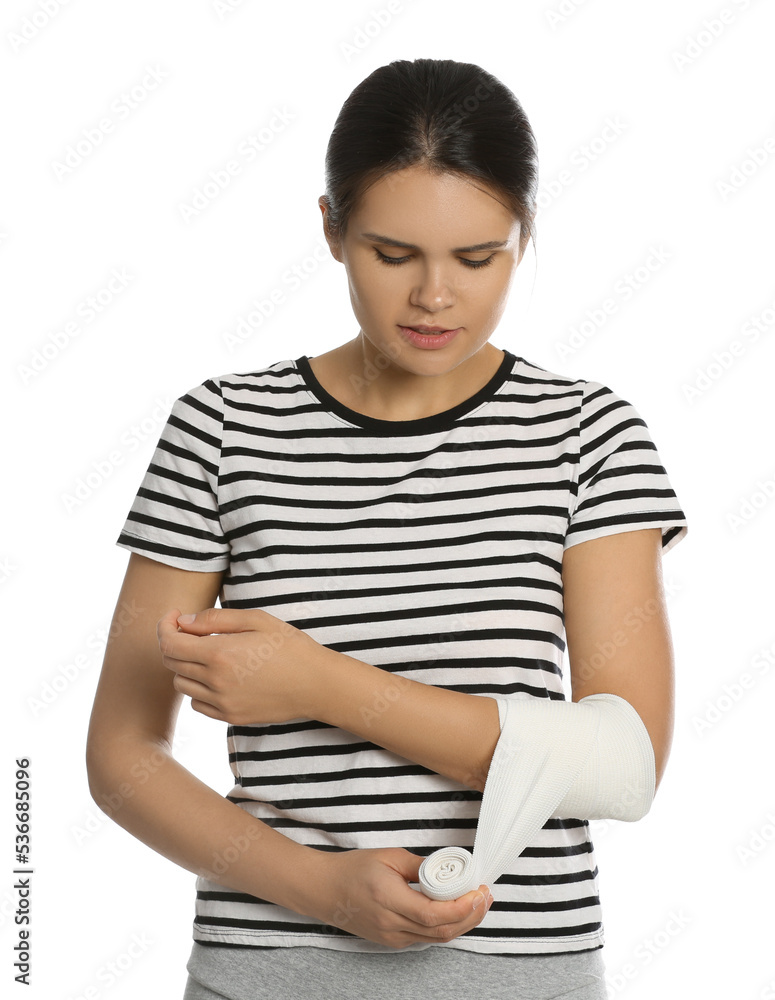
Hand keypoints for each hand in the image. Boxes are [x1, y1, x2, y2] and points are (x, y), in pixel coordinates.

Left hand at [156, 607, 325, 724]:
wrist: (317, 685)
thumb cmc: (290, 647)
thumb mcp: (257, 620)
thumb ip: (216, 619)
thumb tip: (185, 622)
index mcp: (220, 653)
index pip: (170, 643)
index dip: (165, 626)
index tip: (175, 617)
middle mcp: (215, 681)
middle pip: (171, 663)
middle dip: (174, 642)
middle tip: (190, 631)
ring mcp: (222, 703)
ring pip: (181, 685)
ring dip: (185, 666)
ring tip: (206, 653)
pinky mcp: (231, 717)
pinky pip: (198, 704)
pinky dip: (198, 689)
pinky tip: (217, 676)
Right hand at [307, 847, 492, 949]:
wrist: (325, 889)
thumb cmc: (353, 869)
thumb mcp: (389, 857)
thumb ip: (421, 866)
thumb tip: (448, 872)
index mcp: (390, 900)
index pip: (435, 914)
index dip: (464, 907)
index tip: (480, 891)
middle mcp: (392, 925)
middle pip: (442, 931)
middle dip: (471, 916)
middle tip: (487, 895)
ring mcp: (392, 938)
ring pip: (437, 938)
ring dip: (462, 923)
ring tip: (478, 902)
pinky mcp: (392, 941)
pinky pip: (426, 938)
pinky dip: (446, 926)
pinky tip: (457, 911)